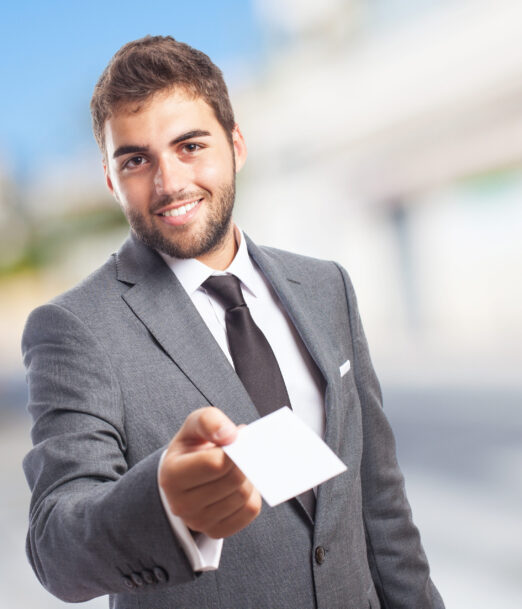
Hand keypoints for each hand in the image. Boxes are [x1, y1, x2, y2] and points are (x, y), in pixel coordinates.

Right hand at [159, 407, 261, 538]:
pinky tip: (240, 485)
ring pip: (244, 496)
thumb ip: (209, 420)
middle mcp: (181, 504)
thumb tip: (231, 435)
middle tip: (241, 451)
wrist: (186, 475)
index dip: (233, 448)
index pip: (215, 464)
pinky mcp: (216, 531)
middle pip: (233, 480)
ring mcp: (198, 522)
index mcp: (172, 475)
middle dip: (243, 462)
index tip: (235, 438)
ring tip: (238, 467)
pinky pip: (250, 511)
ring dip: (249, 477)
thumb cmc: (192, 448)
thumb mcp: (194, 425)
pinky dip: (253, 494)